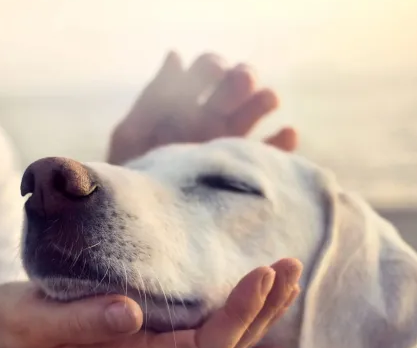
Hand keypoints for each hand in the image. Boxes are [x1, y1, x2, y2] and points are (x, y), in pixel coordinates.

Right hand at [0, 258, 301, 347]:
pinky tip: (270, 343)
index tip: (260, 273)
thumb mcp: (34, 321)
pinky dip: (243, 345)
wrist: (2, 342)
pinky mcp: (147, 343)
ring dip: (259, 319)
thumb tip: (130, 311)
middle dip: (261, 310)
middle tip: (288, 266)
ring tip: (287, 283)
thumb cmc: (15, 328)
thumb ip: (80, 320)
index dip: (237, 315)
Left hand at [108, 52, 297, 164]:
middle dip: (241, 78)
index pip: (206, 71)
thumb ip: (153, 98)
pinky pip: (271, 155)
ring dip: (264, 100)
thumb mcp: (132, 136)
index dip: (212, 66)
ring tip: (267, 100)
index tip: (215, 72)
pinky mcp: (244, 173)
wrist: (142, 224)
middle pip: (235, 87)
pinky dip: (282, 144)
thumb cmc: (130, 178)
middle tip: (241, 82)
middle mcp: (209, 120)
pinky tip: (286, 134)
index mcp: (183, 105)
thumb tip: (175, 55)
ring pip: (255, 113)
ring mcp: (228, 145)